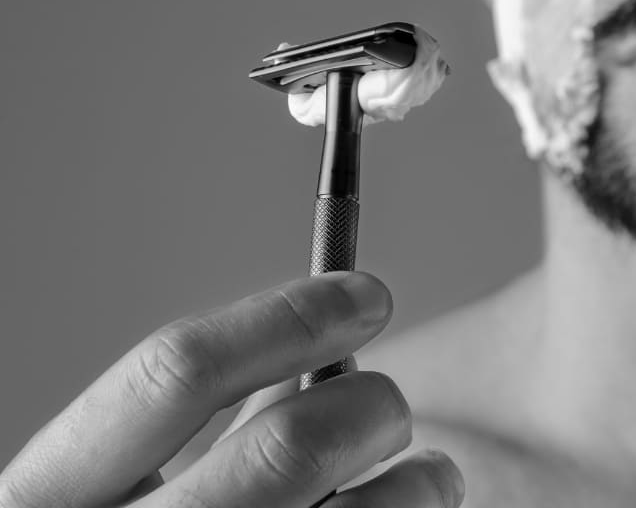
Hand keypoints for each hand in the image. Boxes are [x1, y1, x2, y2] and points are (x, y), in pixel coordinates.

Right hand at [0, 272, 464, 506]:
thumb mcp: (129, 490)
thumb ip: (212, 424)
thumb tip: (330, 355)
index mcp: (58, 494)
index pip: (178, 372)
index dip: (289, 317)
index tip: (367, 295)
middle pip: (289, 446)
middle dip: (370, 405)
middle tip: (392, 408)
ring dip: (420, 482)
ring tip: (431, 475)